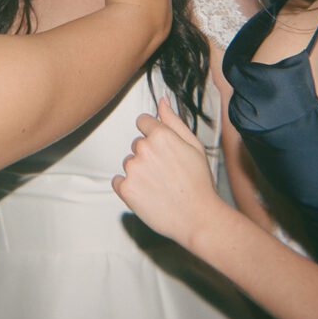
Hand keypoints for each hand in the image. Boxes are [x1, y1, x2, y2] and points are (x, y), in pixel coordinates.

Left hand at [112, 97, 221, 246]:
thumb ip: (174, 121)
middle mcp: (143, 148)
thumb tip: (162, 100)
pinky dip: (128, 188)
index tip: (162, 149)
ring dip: (139, 172)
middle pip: (136, 144)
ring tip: (159, 186)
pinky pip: (118, 181)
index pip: (142, 121)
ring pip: (129, 163)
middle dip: (148, 155)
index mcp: (161, 135)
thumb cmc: (199, 182)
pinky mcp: (125, 188)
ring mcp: (133, 169)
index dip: (152, 134)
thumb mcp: (194, 146)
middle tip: (167, 173)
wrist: (198, 218)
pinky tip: (147, 195)